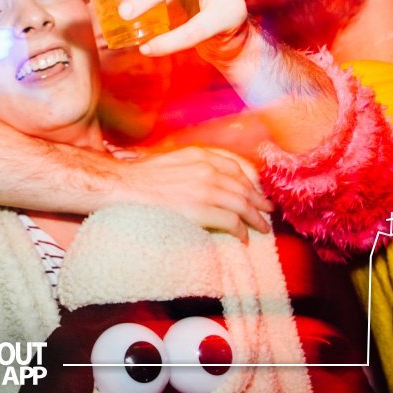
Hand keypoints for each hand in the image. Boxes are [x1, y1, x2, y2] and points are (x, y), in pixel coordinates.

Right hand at [107, 145, 273, 241]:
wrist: (125, 187)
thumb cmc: (142, 176)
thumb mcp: (173, 158)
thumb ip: (195, 163)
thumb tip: (211, 176)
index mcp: (201, 154)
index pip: (237, 166)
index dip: (252, 180)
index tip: (258, 189)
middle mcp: (208, 169)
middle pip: (244, 187)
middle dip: (259, 200)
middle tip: (267, 210)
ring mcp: (206, 189)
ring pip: (242, 205)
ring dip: (256, 218)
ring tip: (262, 227)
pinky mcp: (201, 210)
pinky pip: (231, 222)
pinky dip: (241, 231)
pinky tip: (243, 238)